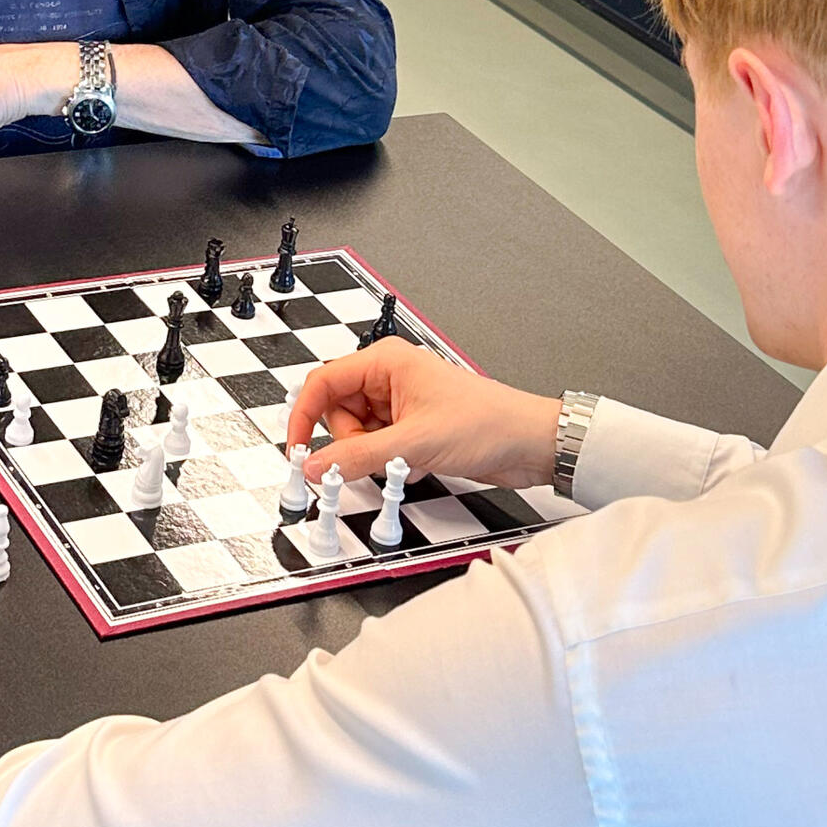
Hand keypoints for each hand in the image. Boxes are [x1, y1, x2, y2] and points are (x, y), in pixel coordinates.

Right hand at [285, 339, 563, 490]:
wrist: (529, 444)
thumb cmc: (486, 423)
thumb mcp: (413, 444)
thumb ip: (356, 457)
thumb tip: (313, 465)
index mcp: (386, 362)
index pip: (322, 382)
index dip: (303, 416)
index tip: (296, 449)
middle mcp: (390, 378)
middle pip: (336, 411)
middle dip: (348, 441)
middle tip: (376, 457)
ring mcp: (401, 404)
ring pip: (356, 433)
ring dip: (371, 454)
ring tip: (407, 459)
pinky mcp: (412, 427)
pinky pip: (378, 446)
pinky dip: (388, 460)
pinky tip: (415, 464)